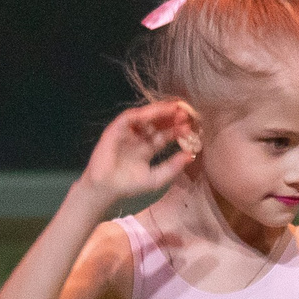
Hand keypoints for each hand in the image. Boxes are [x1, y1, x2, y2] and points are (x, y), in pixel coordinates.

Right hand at [79, 101, 197, 201]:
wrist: (107, 189)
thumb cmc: (129, 186)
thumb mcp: (157, 178)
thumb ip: (173, 167)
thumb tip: (191, 155)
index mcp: (148, 148)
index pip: (165, 135)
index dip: (177, 130)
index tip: (191, 127)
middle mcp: (138, 137)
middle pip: (157, 123)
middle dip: (171, 118)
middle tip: (186, 113)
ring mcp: (127, 132)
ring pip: (145, 117)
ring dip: (159, 111)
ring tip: (174, 109)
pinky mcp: (115, 129)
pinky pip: (129, 118)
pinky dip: (142, 114)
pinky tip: (155, 112)